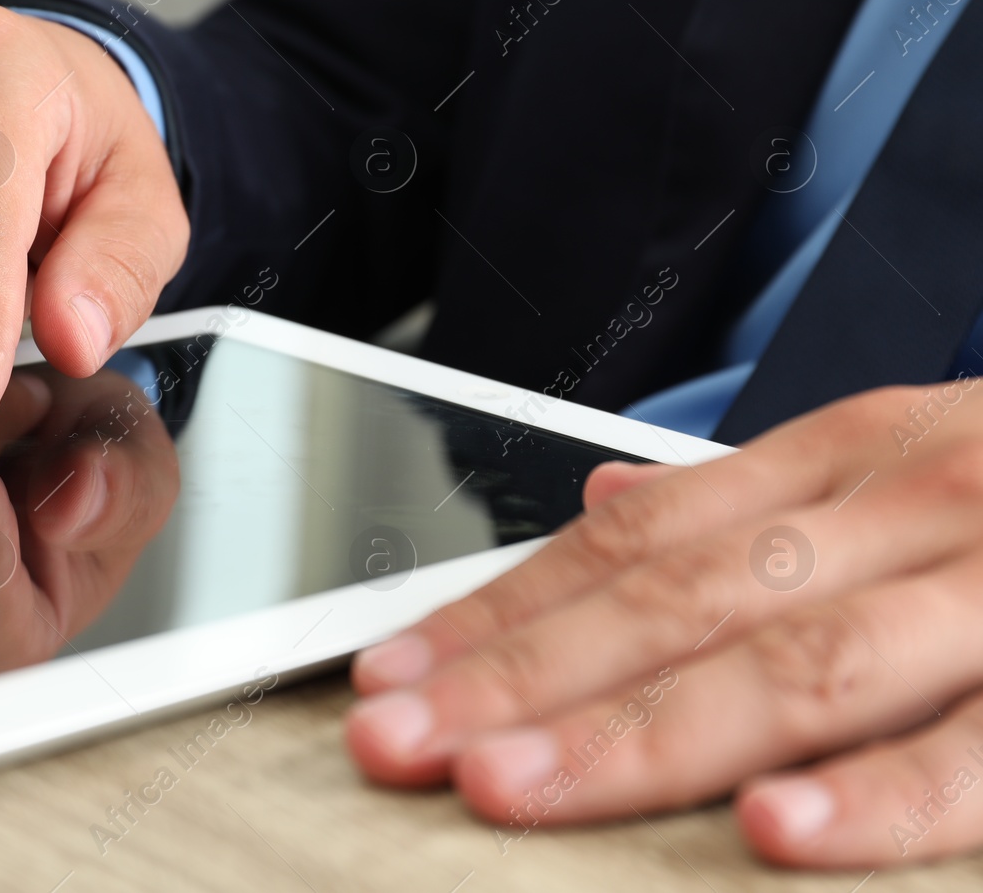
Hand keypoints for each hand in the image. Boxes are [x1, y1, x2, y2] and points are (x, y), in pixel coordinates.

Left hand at [345, 381, 982, 867]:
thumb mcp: (901, 460)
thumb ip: (752, 499)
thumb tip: (602, 514)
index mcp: (844, 459)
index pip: (631, 545)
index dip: (502, 614)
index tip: (391, 673)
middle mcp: (907, 505)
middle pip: (678, 605)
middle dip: (524, 682)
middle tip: (399, 742)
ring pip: (798, 667)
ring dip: (644, 740)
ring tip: (515, 793)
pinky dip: (883, 797)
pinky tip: (773, 839)